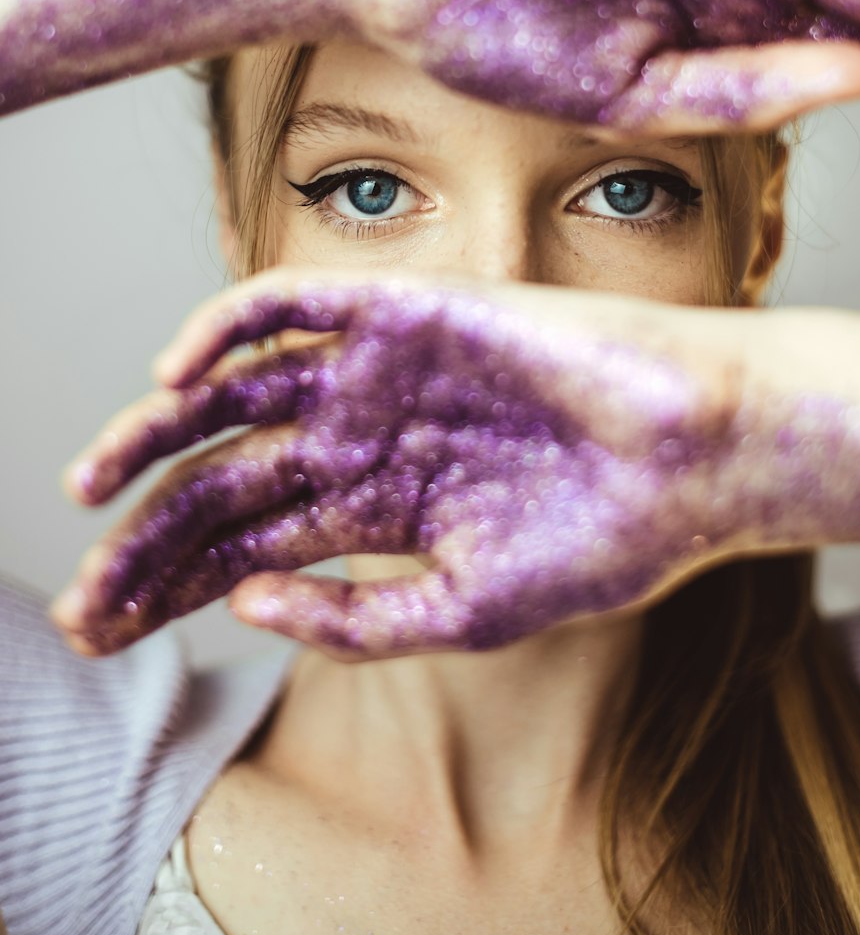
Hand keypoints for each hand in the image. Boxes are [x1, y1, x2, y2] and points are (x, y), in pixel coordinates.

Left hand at [51, 272, 859, 657]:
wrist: (698, 452)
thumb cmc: (607, 538)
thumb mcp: (467, 611)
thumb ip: (355, 618)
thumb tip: (242, 605)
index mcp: (380, 511)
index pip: (246, 547)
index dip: (168, 586)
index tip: (104, 629)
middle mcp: (365, 439)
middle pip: (224, 481)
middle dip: (147, 538)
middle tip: (86, 595)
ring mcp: (379, 374)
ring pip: (235, 394)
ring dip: (157, 433)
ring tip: (93, 481)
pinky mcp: (405, 309)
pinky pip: (289, 304)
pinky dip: (224, 327)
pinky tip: (176, 377)